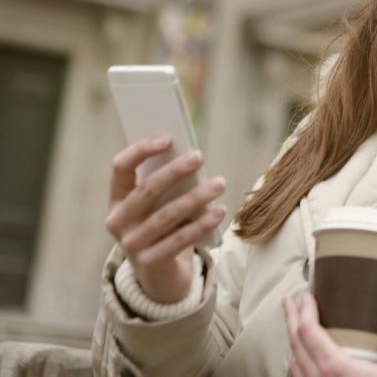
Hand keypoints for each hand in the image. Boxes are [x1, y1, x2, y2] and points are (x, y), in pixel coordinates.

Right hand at [104, 136, 226, 302]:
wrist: (160, 277)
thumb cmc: (165, 228)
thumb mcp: (161, 205)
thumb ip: (169, 185)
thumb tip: (191, 157)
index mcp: (117, 200)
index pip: (121, 168)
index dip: (141, 151)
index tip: (167, 139)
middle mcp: (118, 221)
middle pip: (146, 190)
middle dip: (174, 171)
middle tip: (199, 155)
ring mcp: (131, 244)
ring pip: (166, 215)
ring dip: (195, 197)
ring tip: (219, 183)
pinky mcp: (150, 262)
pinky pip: (179, 239)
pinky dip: (201, 223)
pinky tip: (219, 211)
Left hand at [284, 293, 376, 376]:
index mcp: (334, 367)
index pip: (308, 332)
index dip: (304, 312)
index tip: (306, 296)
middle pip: (295, 343)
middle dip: (291, 319)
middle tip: (290, 301)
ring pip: (292, 363)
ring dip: (292, 342)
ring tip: (296, 326)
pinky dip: (295, 364)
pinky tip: (301, 360)